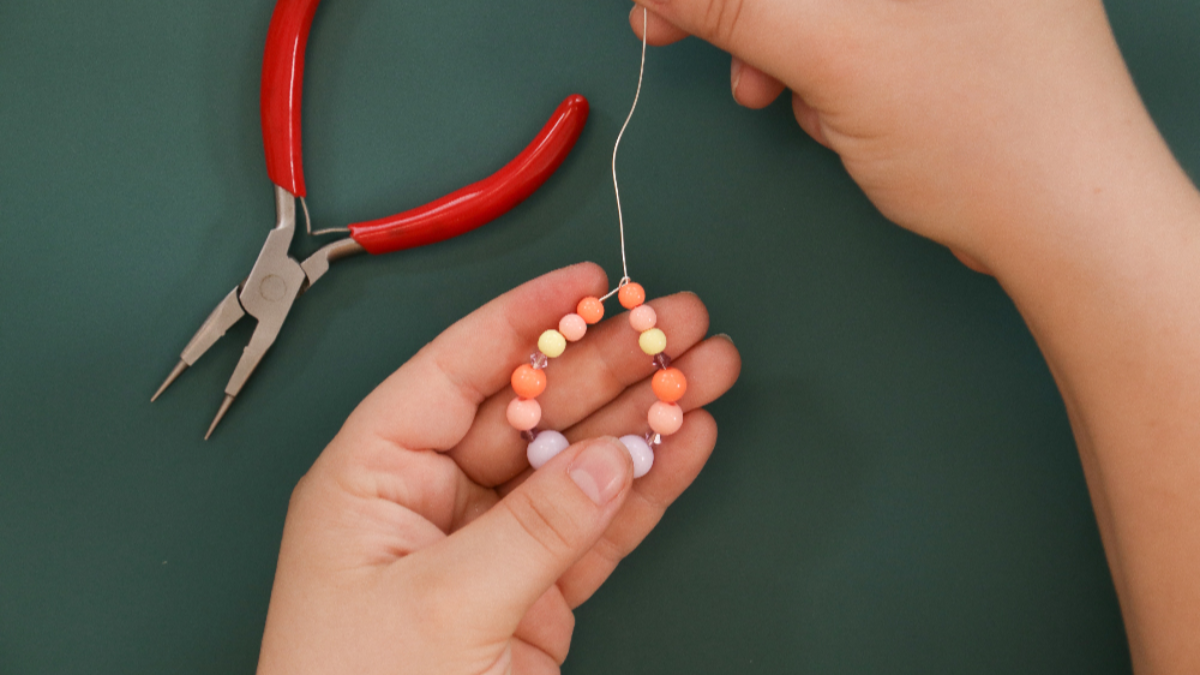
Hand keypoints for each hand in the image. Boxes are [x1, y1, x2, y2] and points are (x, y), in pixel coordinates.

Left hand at [255, 263, 740, 673]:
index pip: (456, 369)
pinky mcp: (533, 594)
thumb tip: (609, 459)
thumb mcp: (441, 604)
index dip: (525, 317)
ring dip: (643, 417)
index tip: (589, 283)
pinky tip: (685, 444)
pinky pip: (597, 527)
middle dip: (609, 362)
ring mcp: (488, 546)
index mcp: (374, 476)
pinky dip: (646, 490)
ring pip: (576, 462)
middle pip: (532, 406)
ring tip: (706, 370)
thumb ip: (534, 528)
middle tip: (677, 322)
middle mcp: (431, 500)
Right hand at [631, 2, 1199, 669]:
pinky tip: (849, 120)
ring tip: (807, 106)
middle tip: (728, 66)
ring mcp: (964, 4)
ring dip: (798, 62)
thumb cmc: (984, 131)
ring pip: (834, 15)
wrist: (1071, 228)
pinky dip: (837, 82)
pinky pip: (866, 44)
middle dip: (761, 25)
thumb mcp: (835, 52)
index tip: (661, 8)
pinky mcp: (959, 45)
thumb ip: (740, 4)